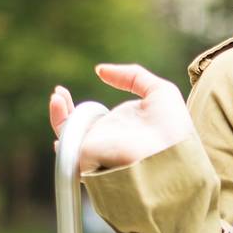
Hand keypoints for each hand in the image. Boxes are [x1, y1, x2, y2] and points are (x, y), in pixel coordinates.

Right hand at [48, 63, 194, 172]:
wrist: (175, 154)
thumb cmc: (174, 128)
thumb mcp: (158, 91)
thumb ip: (132, 76)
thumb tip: (100, 70)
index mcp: (117, 127)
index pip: (88, 119)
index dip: (73, 107)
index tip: (62, 90)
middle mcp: (105, 142)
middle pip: (73, 130)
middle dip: (61, 112)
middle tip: (59, 93)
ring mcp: (97, 153)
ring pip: (67, 141)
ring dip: (57, 119)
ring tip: (58, 97)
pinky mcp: (91, 162)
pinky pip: (69, 153)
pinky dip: (62, 136)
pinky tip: (62, 111)